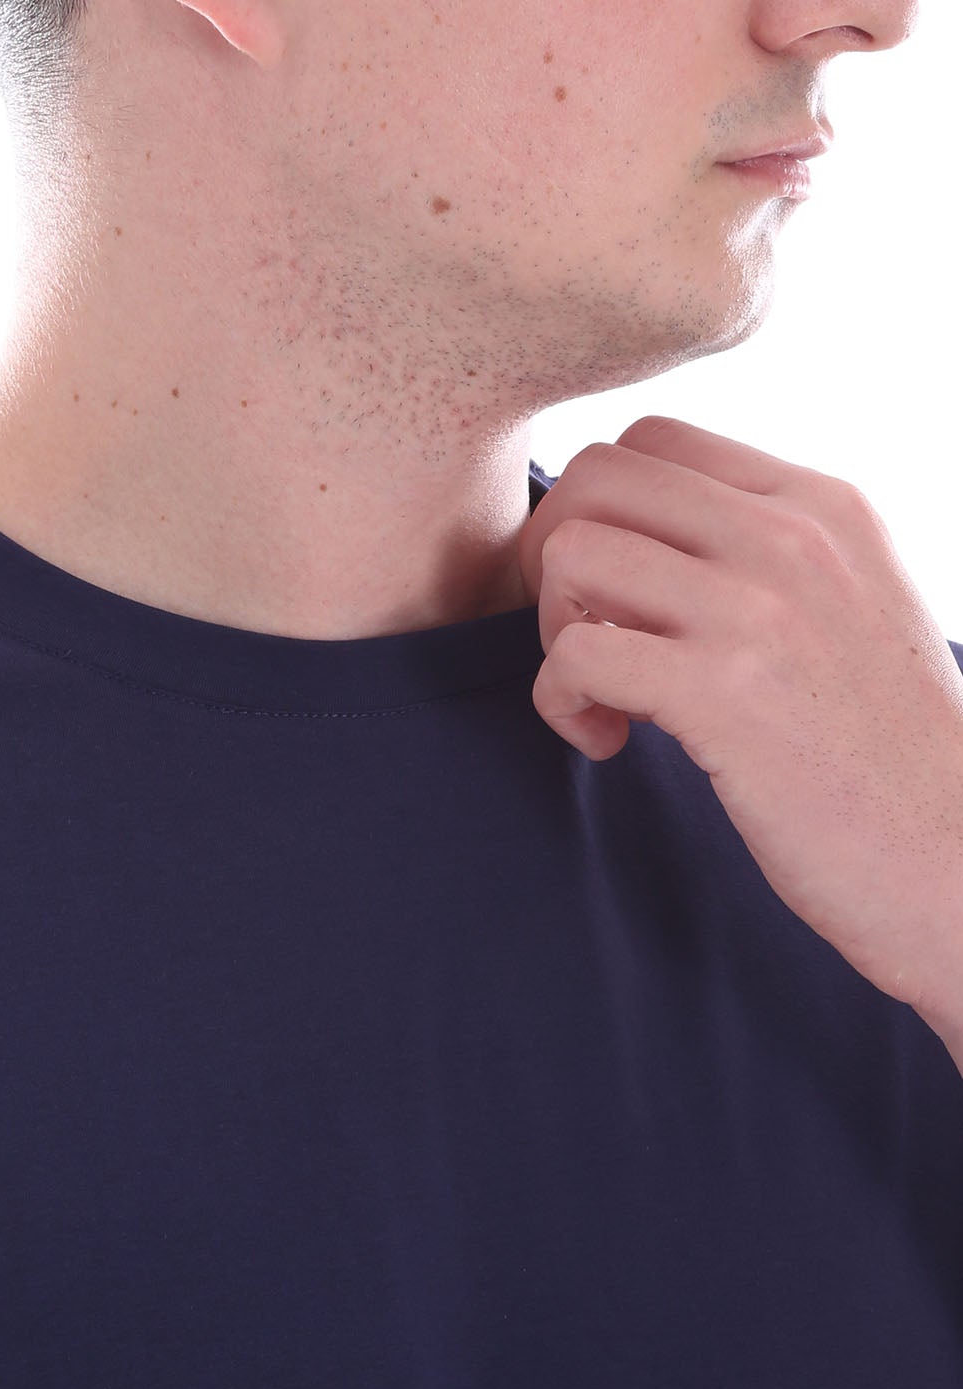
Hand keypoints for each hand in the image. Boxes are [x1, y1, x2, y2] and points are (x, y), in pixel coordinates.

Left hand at [515, 414, 962, 1023]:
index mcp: (824, 504)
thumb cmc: (889, 757)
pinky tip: (609, 741)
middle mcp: (793, 535)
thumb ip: (767, 560)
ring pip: (570, 552)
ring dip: (553, 630)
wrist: (954, 858)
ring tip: (602, 695)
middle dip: (554, 561)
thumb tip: (649, 547)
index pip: (653, 441)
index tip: (616, 598)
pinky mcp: (722, 694)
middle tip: (585, 640)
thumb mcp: (852, 610)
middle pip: (594, 478)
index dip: (599, 513)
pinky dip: (561, 702)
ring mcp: (758, 610)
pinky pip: (575, 653)